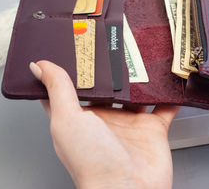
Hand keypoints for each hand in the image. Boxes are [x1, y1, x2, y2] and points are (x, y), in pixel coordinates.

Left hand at [29, 61, 179, 188]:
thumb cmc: (93, 164)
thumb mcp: (68, 120)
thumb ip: (57, 91)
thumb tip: (39, 67)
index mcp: (79, 118)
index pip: (71, 89)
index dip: (70, 70)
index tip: (74, 48)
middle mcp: (104, 121)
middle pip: (107, 88)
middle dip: (111, 68)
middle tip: (114, 43)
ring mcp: (129, 124)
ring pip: (136, 94)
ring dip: (140, 78)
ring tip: (142, 56)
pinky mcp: (152, 129)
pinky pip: (163, 107)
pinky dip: (169, 95)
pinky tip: (170, 81)